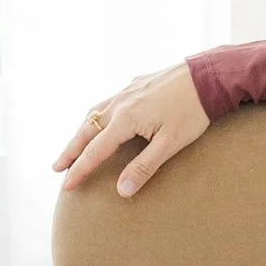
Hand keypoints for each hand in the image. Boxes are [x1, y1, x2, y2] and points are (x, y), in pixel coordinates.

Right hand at [53, 63, 207, 196]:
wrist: (209, 75)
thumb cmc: (192, 112)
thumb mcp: (170, 144)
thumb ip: (144, 167)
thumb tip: (121, 190)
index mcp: (125, 119)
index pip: (95, 151)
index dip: (79, 170)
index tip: (66, 186)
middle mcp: (120, 103)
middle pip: (87, 130)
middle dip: (71, 150)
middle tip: (57, 167)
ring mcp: (127, 90)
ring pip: (95, 113)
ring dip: (81, 131)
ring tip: (73, 145)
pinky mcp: (137, 84)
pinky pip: (108, 101)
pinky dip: (97, 114)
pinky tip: (102, 117)